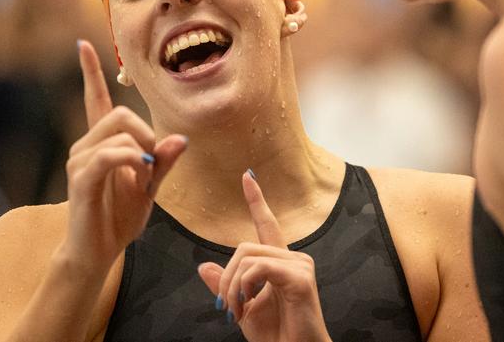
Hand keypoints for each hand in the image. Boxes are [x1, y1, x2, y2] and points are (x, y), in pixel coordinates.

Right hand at [62, 40, 186, 274]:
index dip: (90, 72)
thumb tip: (180, 139)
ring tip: (142, 180)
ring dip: (142, 154)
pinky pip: (111, 154)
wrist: (98, 252)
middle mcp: (85, 145)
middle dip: (147, 134)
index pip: (94, 99)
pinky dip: (132, 161)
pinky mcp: (80, 179)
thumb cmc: (120, 218)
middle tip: (153, 165)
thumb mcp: (150, 187)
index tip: (82, 45)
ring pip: (121, 133)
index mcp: (101, 142)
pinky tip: (139, 175)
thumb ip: (164, 162)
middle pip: (121, 113)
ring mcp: (79, 161)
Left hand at [197, 172, 330, 341]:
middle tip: (226, 308)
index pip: (267, 224)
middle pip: (244, 247)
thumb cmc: (275, 335)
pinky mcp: (300, 277)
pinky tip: (248, 305)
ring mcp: (300, 265)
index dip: (256, 200)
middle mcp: (293, 257)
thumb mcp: (242, 308)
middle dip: (227, 279)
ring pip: (248, 257)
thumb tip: (203, 267)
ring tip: (236, 312)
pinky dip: (245, 287)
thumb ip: (226, 285)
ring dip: (233, 287)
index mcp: (280, 262)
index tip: (247, 177)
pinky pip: (259, 268)